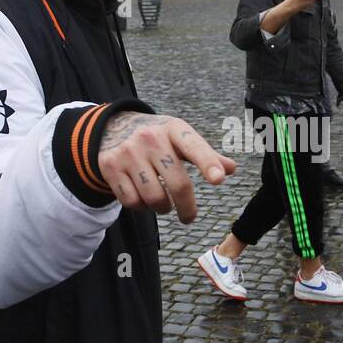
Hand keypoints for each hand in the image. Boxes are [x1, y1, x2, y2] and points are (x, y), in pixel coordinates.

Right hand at [97, 112, 236, 223]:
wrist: (112, 126)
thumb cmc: (157, 137)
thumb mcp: (179, 138)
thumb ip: (205, 154)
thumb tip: (231, 169)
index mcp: (173, 129)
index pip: (194, 147)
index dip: (207, 163)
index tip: (218, 180)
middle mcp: (150, 138)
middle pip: (178, 184)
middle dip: (187, 208)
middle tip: (189, 216)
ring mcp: (128, 152)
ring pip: (154, 198)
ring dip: (163, 208)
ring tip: (164, 204)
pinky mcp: (110, 167)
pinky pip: (132, 201)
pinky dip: (141, 208)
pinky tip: (144, 199)